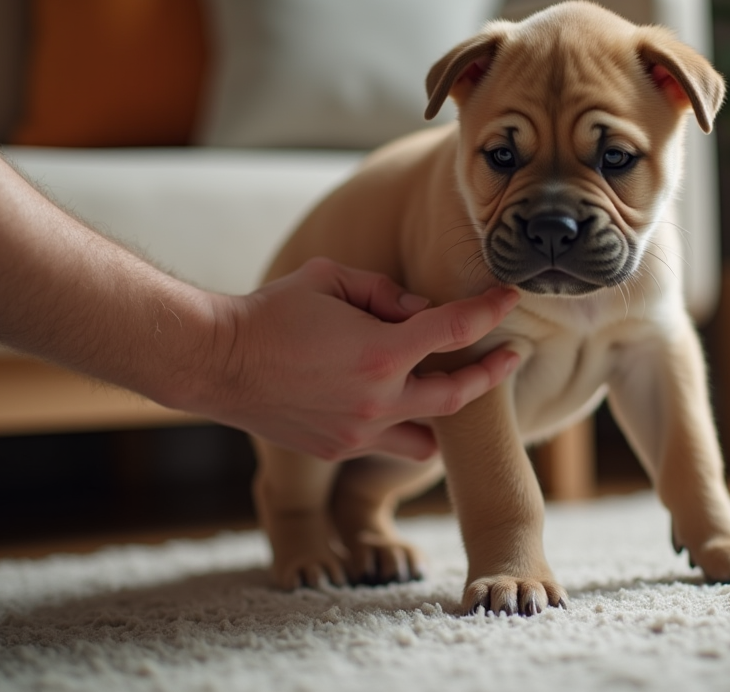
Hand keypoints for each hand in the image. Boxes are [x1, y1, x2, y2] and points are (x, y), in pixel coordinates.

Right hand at [198, 257, 519, 460]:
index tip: (511, 298)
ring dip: (445, 417)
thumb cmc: (273, 311)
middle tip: (512, 356)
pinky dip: (399, 425)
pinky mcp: (338, 451)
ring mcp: (359, 433)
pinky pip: (386, 443)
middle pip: (460, 395)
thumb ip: (386, 292)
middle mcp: (379, 400)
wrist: (217, 362)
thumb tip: (423, 312)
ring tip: (448, 392)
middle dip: (493, 373)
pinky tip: (393, 404)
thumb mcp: (333, 278)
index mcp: (381, 352)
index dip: (492, 310)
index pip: (458, 329)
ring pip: (429, 440)